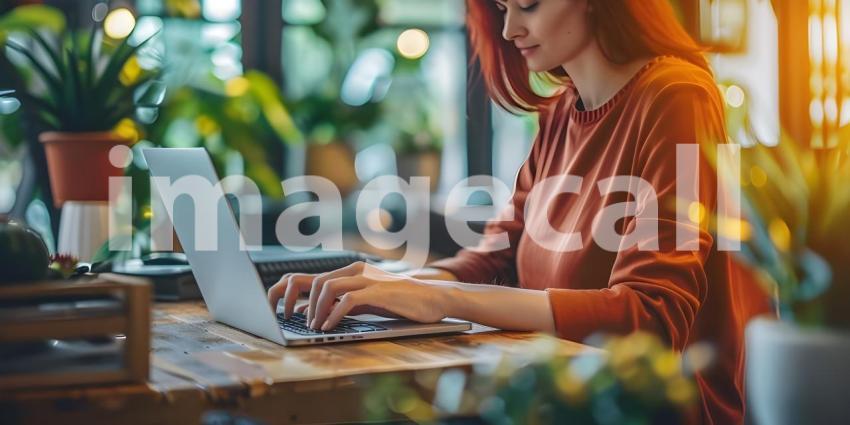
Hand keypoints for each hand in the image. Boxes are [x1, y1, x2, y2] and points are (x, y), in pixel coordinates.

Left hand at [267, 262, 451, 330]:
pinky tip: (330, 327)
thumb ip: (337, 304)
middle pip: (317, 281)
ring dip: (317, 310)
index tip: (284, 311)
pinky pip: (347, 300)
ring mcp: (368, 278)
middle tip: (299, 323)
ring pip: (329, 287)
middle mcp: (357, 270)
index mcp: (352, 271)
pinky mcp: (378, 291)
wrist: (432, 299)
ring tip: (315, 327)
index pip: (315, 277)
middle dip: (302, 303)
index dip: (294, 292)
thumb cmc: (399, 302)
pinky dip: (334, 315)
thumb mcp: (364, 303)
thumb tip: (307, 312)